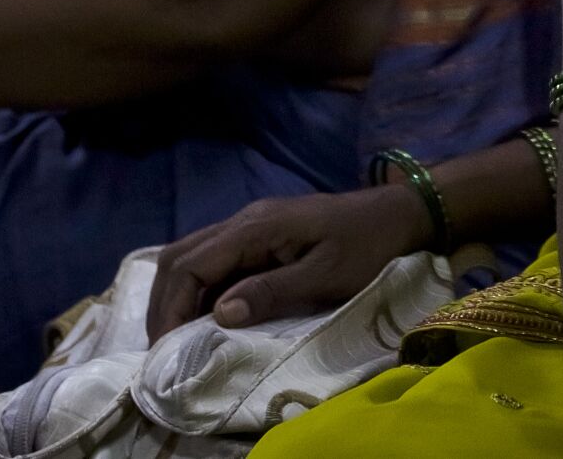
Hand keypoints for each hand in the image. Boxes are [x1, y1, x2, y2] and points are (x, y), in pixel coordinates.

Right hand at [146, 186, 431, 341]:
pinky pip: (216, 256)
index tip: (164, 348)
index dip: (170, 307)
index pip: (190, 264)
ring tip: (177, 336)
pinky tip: (206, 315)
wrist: (401, 214)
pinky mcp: (263, 234)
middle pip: (180, 255)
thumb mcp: (326, 276)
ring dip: (178, 293)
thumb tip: (218, 313)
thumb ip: (272, 292)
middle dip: (164, 301)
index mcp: (256, 227)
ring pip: (193, 253)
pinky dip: (200, 286)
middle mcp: (245, 220)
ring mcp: (253, 224)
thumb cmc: (369, 246)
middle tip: (162, 347)